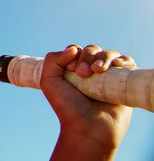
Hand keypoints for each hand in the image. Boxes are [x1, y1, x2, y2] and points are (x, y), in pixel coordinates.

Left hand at [41, 45, 135, 160]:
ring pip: (108, 54)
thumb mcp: (49, 82)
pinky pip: (126, 62)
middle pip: (92, 50)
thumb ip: (53, 60)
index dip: (74, 54)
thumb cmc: (68, 107)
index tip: (72, 70)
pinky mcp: (122, 81)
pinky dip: (122, 60)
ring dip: (103, 57)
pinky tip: (115, 66)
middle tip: (83, 74)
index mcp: (72, 69)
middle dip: (87, 56)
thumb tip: (74, 48)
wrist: (88, 128)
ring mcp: (107, 75)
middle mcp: (90, 70)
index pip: (76, 49)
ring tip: (97, 71)